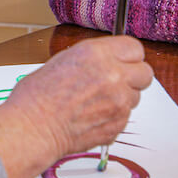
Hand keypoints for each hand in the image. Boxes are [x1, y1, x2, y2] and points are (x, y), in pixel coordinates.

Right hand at [0, 36, 152, 177]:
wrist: (32, 129)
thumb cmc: (37, 98)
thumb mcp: (63, 61)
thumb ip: (93, 60)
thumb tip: (106, 62)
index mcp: (97, 53)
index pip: (134, 48)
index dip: (129, 56)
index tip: (125, 61)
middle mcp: (113, 75)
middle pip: (145, 72)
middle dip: (133, 77)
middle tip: (117, 82)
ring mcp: (119, 101)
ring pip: (136, 97)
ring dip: (122, 99)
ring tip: (96, 103)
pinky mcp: (119, 124)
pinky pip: (125, 117)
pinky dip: (114, 117)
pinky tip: (92, 116)